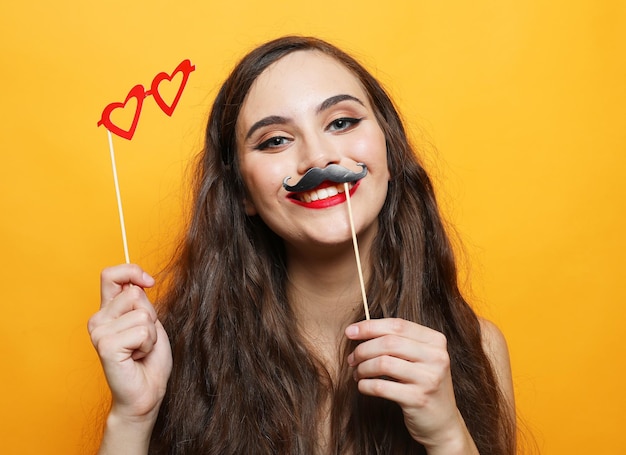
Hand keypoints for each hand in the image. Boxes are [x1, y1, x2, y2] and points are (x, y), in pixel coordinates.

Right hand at [88, 264, 172, 424]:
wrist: (146, 392)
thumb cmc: (149, 359)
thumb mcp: (148, 321)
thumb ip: (139, 300)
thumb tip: (139, 282)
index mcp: (107, 310)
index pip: (110, 275)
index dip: (132, 271)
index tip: (148, 282)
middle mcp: (98, 319)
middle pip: (134, 293)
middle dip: (150, 315)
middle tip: (143, 338)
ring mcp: (99, 333)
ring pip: (143, 314)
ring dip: (151, 334)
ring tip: (140, 349)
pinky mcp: (106, 346)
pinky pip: (142, 331)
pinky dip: (148, 344)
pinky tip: (136, 357)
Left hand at [345, 318, 476, 452]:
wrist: (443, 422)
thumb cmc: (423, 384)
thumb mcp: (420, 358)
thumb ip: (399, 341)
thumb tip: (360, 330)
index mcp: (436, 341)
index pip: (397, 325)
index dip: (369, 326)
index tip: (350, 332)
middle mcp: (436, 357)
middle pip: (388, 342)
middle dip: (363, 349)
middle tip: (352, 359)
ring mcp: (429, 378)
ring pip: (383, 363)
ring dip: (363, 368)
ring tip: (357, 373)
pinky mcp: (418, 399)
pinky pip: (381, 387)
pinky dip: (365, 385)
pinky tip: (363, 386)